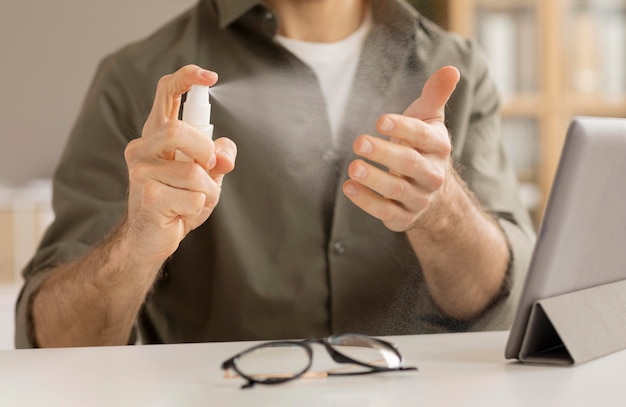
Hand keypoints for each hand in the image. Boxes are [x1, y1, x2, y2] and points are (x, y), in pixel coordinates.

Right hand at [124, 64, 236, 263]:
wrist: (151, 239)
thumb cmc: (179, 201)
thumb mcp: (207, 175)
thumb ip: (219, 157)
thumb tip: (224, 154)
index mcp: (157, 134)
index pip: (165, 93)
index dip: (186, 79)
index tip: (210, 76)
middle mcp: (143, 147)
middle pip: (177, 131)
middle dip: (205, 152)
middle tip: (208, 168)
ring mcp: (140, 172)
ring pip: (193, 171)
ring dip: (208, 190)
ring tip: (196, 200)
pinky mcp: (146, 197)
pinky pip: (192, 197)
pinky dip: (200, 207)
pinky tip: (182, 213)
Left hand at [343, 66, 459, 231]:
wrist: (432, 194)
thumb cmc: (422, 148)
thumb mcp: (429, 120)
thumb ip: (435, 95)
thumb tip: (451, 69)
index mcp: (439, 148)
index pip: (423, 137)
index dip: (403, 129)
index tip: (381, 121)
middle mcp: (432, 175)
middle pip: (410, 164)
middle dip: (385, 153)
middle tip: (359, 142)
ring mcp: (418, 198)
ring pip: (397, 189)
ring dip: (374, 179)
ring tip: (353, 167)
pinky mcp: (402, 217)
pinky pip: (385, 211)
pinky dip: (366, 201)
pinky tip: (348, 187)